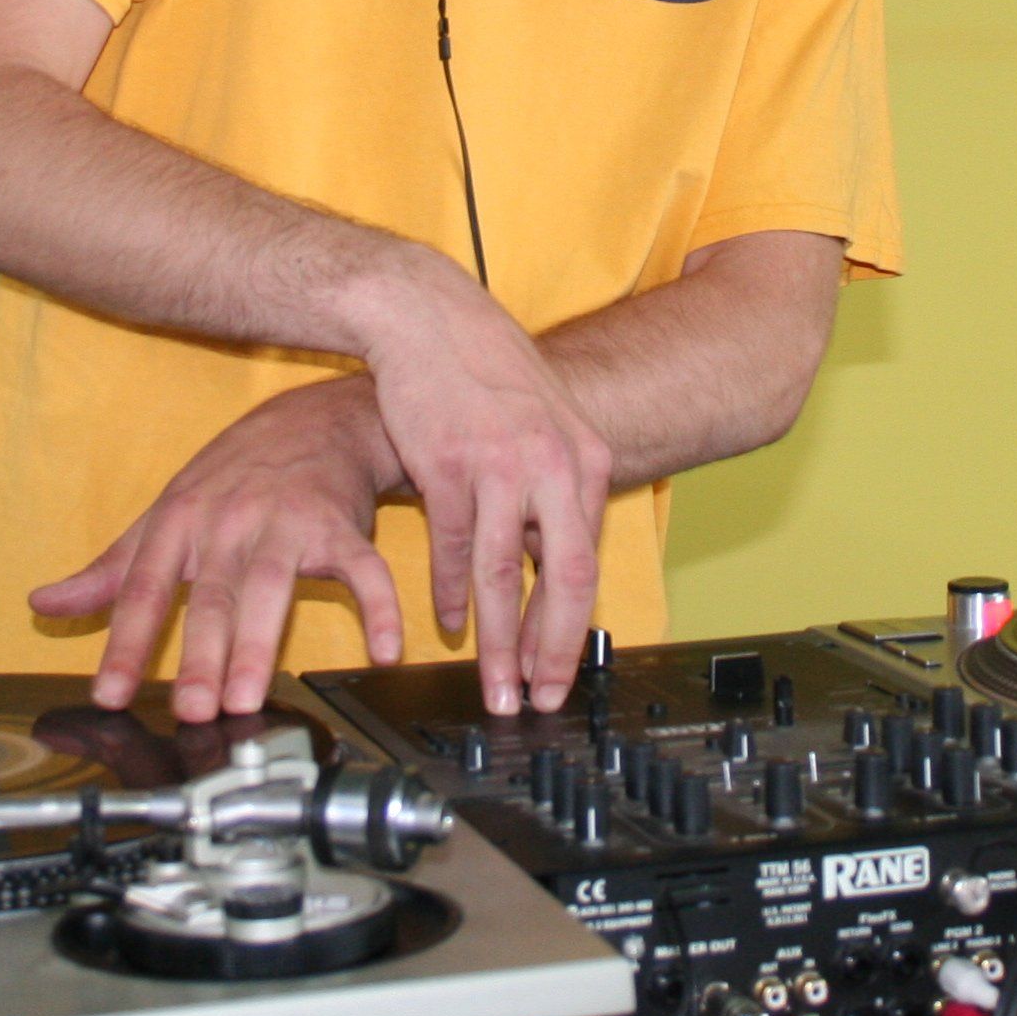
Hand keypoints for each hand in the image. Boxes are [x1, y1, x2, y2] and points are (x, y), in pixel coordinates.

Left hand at [29, 376, 407, 722]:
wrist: (315, 418)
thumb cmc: (235, 473)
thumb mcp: (165, 514)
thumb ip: (110, 570)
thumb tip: (44, 603)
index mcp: (180, 521)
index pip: (144, 587)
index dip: (125, 642)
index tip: (111, 694)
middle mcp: (230, 520)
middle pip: (211, 593)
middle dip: (200, 653)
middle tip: (192, 709)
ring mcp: (288, 521)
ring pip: (271, 585)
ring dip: (259, 643)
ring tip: (246, 697)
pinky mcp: (342, 525)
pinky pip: (366, 570)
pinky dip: (379, 608)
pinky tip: (384, 649)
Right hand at [348, 252, 613, 718]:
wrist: (430, 316)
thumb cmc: (486, 372)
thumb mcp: (544, 425)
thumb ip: (555, 490)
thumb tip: (549, 560)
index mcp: (585, 459)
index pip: (586, 562)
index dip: (574, 627)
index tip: (563, 672)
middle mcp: (552, 465)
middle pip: (561, 577)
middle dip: (549, 650)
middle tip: (537, 699)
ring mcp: (500, 466)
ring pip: (504, 573)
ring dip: (496, 639)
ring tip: (493, 683)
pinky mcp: (448, 465)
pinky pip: (454, 545)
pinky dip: (451, 590)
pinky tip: (448, 618)